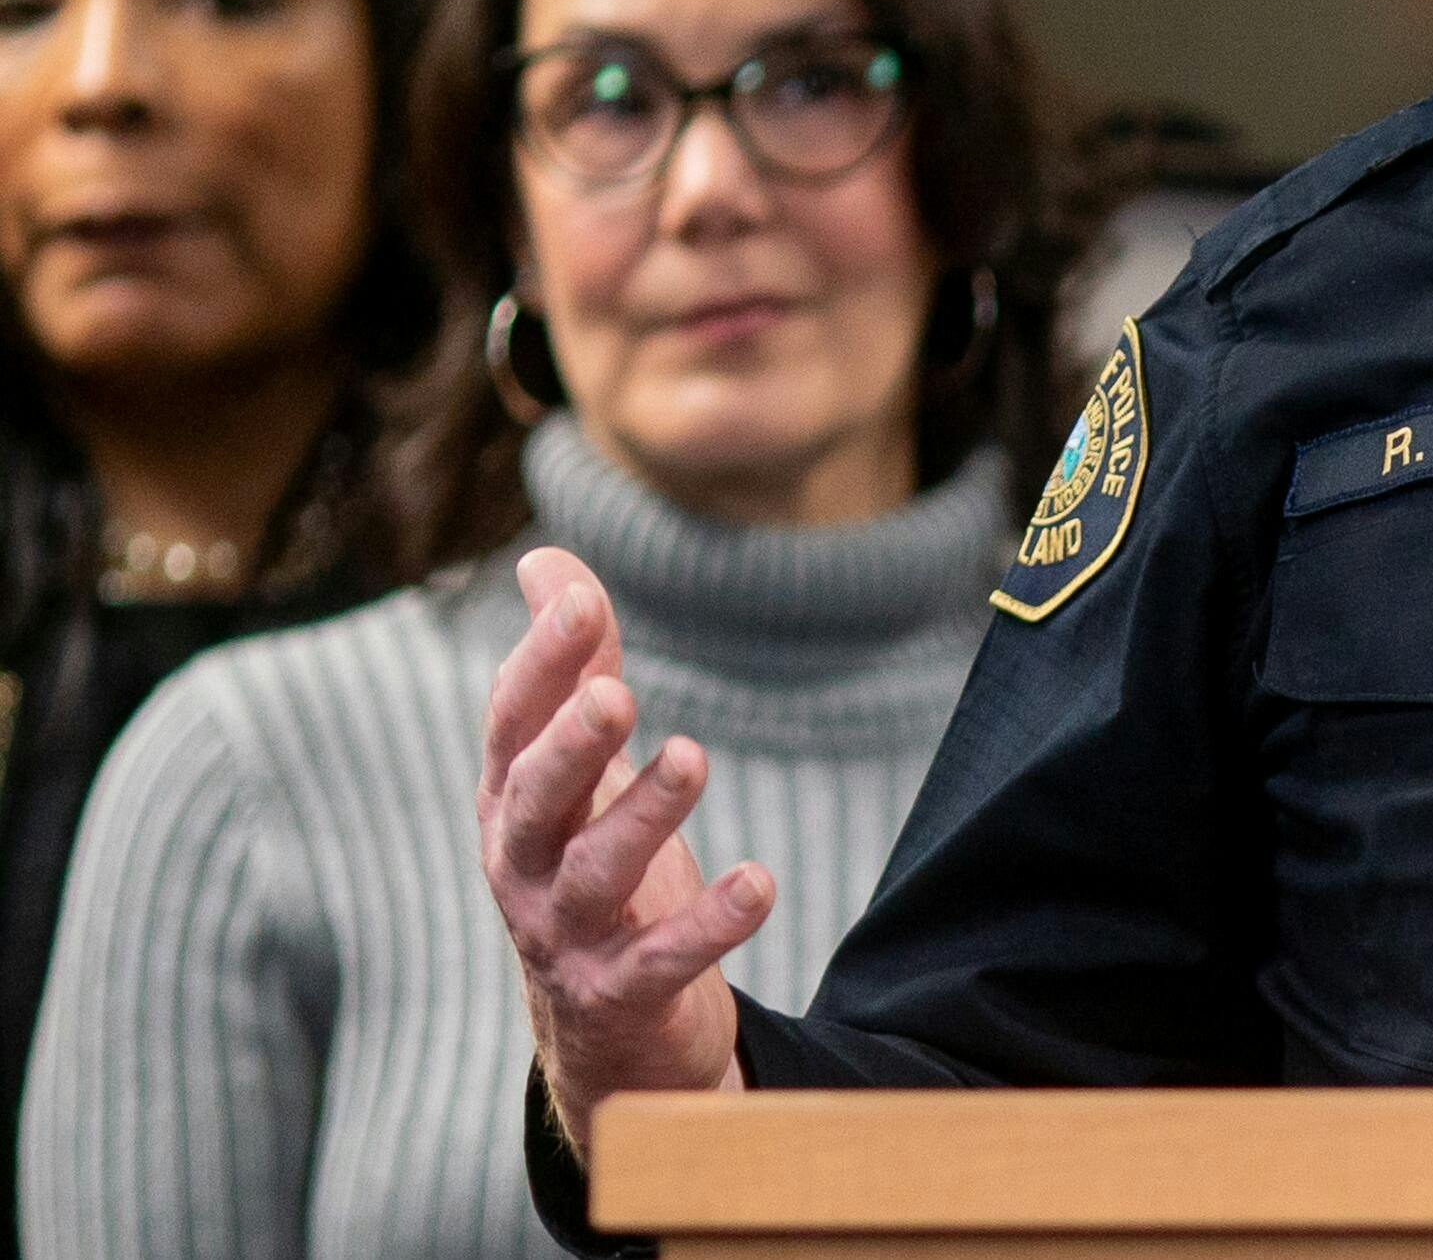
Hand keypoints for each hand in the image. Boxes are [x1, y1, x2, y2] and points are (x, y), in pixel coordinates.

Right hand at [478, 549, 770, 1157]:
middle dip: (569, 744)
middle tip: (616, 692)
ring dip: (642, 816)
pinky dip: (710, 923)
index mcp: (511, 804)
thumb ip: (574, 667)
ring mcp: (565, 936)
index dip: (541, 662)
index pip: (512, 724)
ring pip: (592, 874)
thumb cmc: (594, 869)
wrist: (608, 1032)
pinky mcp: (620, 994)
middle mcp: (522, 867)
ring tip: (693, 755)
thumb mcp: (583, 772)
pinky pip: (663, 960)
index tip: (579, 598)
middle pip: (531, 798)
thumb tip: (546, 561)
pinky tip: (761, 881)